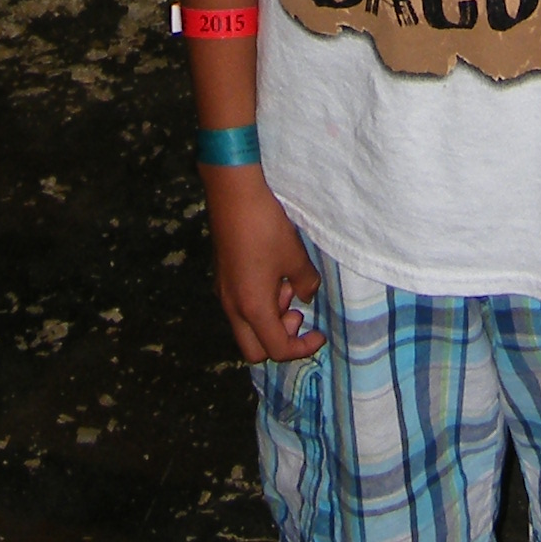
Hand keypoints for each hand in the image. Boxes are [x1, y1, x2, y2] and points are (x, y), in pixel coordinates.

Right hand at [203, 167, 325, 363]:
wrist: (233, 192)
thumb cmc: (266, 226)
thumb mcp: (295, 256)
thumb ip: (306, 283)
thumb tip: (305, 296)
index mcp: (253, 308)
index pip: (277, 350)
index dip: (302, 348)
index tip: (319, 333)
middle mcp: (233, 307)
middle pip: (255, 350)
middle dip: (280, 340)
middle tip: (297, 314)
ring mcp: (223, 292)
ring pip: (246, 326)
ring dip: (269, 318)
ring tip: (287, 283)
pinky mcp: (221, 276)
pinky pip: (240, 306)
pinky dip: (258, 303)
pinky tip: (272, 273)